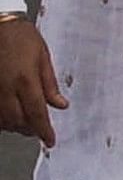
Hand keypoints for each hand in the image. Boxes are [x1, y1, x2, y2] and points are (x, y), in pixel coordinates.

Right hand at [0, 14, 64, 145]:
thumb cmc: (23, 38)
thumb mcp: (43, 57)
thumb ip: (50, 84)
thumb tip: (61, 105)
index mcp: (25, 80)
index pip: (37, 113)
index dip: (44, 130)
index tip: (51, 141)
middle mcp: (6, 89)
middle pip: (18, 121)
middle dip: (30, 130)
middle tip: (40, 131)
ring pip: (3, 120)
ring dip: (16, 126)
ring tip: (27, 123)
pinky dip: (3, 118)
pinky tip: (10, 115)